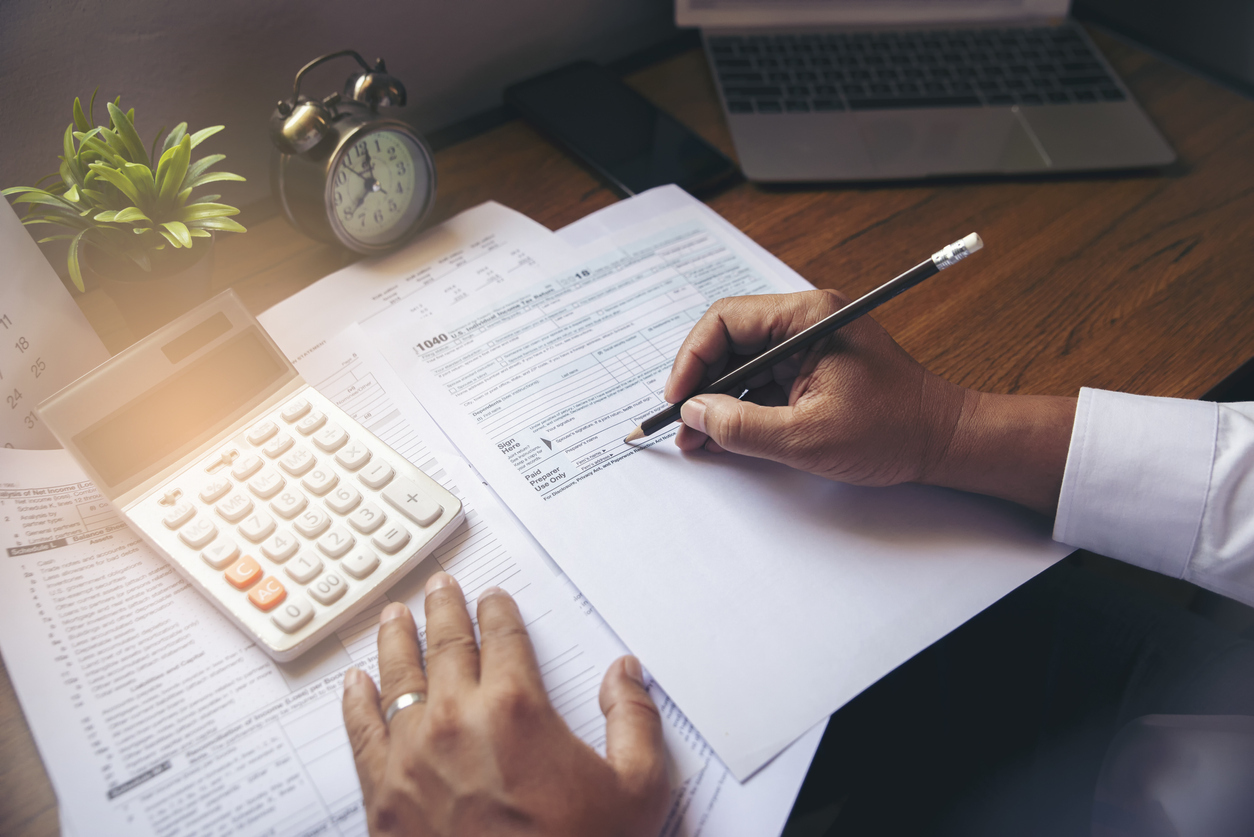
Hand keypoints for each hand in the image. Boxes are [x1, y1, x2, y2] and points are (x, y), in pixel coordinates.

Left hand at [342, 573, 668, 836]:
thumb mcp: (636, 790)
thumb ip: (635, 721)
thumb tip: (625, 674)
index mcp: (517, 709)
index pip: (503, 637)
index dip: (498, 611)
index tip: (493, 599)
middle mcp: (456, 721)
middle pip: (445, 644)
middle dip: (443, 609)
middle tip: (439, 587)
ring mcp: (411, 759)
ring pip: (397, 677)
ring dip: (396, 639)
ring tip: (394, 615)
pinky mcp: (381, 798)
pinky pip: (360, 732)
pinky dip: (355, 701)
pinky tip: (354, 682)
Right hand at [666, 290, 1075, 514]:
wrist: (945, 441)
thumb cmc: (895, 430)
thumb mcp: (808, 437)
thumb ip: (742, 426)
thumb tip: (695, 414)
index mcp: (809, 317)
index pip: (726, 320)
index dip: (692, 360)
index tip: (678, 399)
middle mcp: (806, 321)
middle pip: (729, 339)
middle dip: (700, 383)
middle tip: (680, 423)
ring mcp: (809, 344)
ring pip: (742, 362)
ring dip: (717, 399)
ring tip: (696, 438)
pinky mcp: (812, 368)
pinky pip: (762, 379)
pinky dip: (740, 406)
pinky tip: (722, 435)